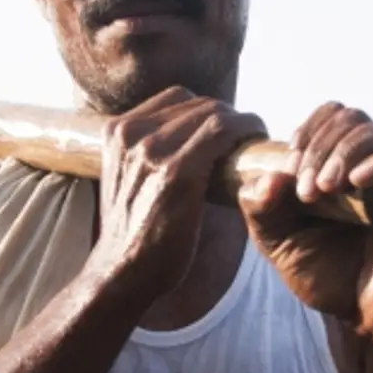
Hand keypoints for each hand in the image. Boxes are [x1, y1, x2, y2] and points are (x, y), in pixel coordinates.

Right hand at [95, 87, 267, 294]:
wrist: (120, 274)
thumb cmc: (131, 234)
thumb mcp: (126, 179)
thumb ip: (145, 154)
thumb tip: (187, 141)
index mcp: (116, 130)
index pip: (176, 98)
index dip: (208, 109)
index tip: (226, 127)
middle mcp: (131, 133)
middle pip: (197, 103)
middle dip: (228, 115)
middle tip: (247, 136)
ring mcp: (153, 150)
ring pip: (213, 113)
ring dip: (242, 121)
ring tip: (254, 139)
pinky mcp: (178, 171)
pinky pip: (223, 132)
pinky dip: (246, 130)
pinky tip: (256, 141)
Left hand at [239, 103, 372, 337]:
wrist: (361, 319)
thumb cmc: (325, 276)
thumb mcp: (277, 242)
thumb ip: (260, 208)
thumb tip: (268, 177)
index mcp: (344, 164)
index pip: (335, 115)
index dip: (310, 128)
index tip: (290, 163)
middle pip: (357, 118)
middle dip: (323, 145)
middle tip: (305, 188)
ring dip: (349, 149)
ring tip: (326, 187)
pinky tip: (356, 182)